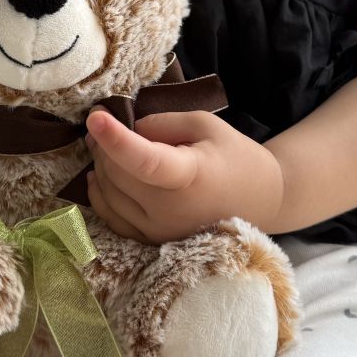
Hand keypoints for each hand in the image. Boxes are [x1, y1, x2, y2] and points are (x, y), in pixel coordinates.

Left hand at [85, 108, 285, 243]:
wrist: (261, 200)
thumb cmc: (234, 156)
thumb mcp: (205, 125)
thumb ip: (161, 123)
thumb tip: (125, 129)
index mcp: (189, 177)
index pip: (144, 161)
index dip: (115, 139)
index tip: (95, 116)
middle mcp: (171, 210)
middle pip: (118, 174)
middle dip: (103, 144)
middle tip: (103, 122)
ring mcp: (159, 231)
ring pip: (109, 194)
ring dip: (101, 165)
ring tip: (105, 144)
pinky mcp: (152, 241)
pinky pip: (111, 217)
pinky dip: (99, 193)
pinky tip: (99, 174)